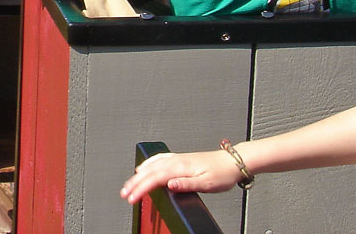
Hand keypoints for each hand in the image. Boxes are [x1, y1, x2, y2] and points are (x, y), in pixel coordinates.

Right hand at [120, 150, 241, 204]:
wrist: (231, 162)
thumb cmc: (221, 173)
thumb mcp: (206, 183)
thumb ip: (186, 184)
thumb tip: (169, 184)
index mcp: (180, 167)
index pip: (154, 178)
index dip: (141, 188)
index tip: (132, 197)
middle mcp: (176, 160)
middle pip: (149, 171)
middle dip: (134, 183)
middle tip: (125, 193)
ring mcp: (176, 158)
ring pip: (151, 165)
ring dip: (138, 175)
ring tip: (129, 184)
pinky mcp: (179, 159)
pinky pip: (158, 159)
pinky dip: (147, 164)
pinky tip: (143, 167)